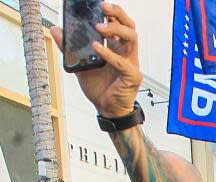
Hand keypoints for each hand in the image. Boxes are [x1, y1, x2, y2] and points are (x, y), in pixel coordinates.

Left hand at [50, 3, 141, 117]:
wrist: (106, 109)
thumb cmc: (100, 88)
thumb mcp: (80, 64)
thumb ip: (69, 48)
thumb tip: (56, 30)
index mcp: (117, 48)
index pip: (120, 24)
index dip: (113, 12)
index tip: (99, 4)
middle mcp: (126, 53)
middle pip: (130, 26)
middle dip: (118, 14)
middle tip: (103, 8)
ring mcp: (131, 64)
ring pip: (132, 38)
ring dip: (115, 29)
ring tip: (99, 27)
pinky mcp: (132, 77)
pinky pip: (123, 63)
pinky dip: (110, 54)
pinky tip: (97, 48)